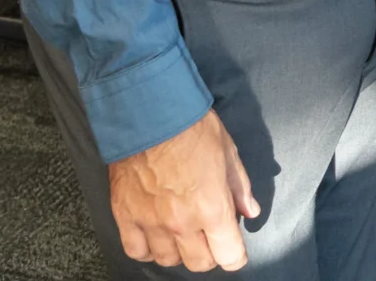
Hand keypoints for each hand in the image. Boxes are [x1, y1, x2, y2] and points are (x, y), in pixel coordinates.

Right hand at [108, 108, 258, 271]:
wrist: (149, 112)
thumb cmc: (193, 127)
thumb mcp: (228, 152)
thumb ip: (239, 187)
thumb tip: (249, 212)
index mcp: (212, 208)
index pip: (229, 256)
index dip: (235, 255)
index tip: (234, 249)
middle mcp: (182, 223)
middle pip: (199, 263)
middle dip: (209, 253)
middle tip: (208, 236)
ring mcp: (151, 222)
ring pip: (168, 260)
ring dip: (178, 250)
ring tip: (181, 232)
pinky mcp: (125, 216)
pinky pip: (136, 250)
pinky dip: (147, 248)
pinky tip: (154, 235)